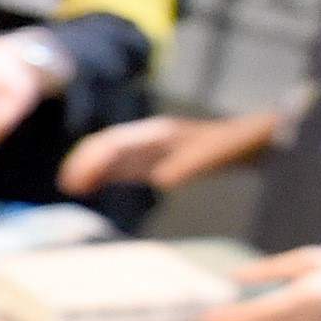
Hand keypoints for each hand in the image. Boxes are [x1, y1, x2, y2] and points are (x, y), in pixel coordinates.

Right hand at [60, 109, 283, 201]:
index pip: (115, 143)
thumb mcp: (215, 155)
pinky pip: (123, 166)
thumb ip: (189, 164)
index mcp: (157, 134)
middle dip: (84, 161)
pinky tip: (93, 187)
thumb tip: (161, 180)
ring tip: (71, 186)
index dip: (93, 159)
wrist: (252, 140)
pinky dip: (104, 175)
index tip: (78, 178)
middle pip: (106, 145)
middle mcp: (148, 138)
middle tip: (68, 185)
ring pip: (110, 155)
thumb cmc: (234, 145)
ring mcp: (150, 149)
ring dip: (90, 168)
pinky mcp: (155, 161)